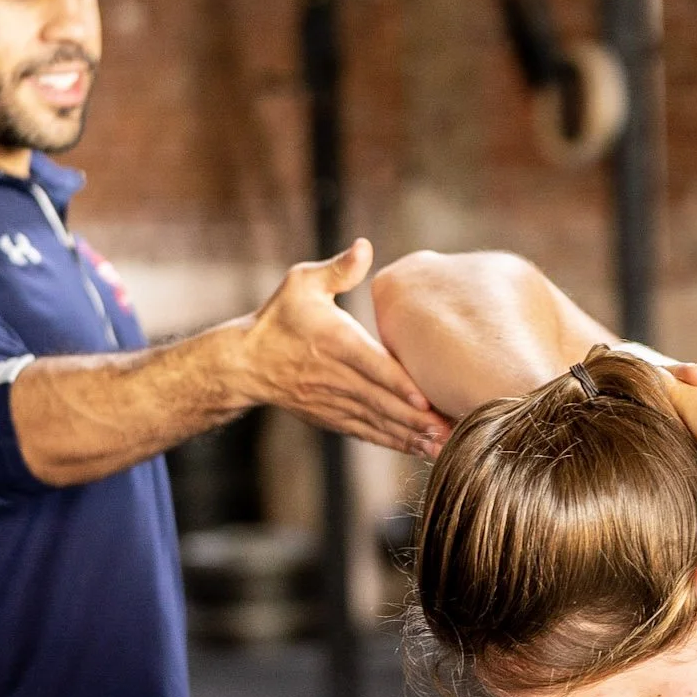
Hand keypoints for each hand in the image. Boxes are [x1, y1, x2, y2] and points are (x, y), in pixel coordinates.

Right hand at [243, 239, 451, 456]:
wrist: (245, 362)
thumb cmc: (279, 317)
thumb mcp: (302, 283)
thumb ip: (338, 270)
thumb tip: (364, 247)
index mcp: (334, 342)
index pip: (370, 366)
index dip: (397, 384)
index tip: (425, 399)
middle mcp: (334, 376)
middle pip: (380, 402)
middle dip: (415, 419)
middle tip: (450, 430)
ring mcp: (332, 401)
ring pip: (377, 422)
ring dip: (411, 436)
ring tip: (444, 446)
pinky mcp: (331, 417)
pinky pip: (367, 432)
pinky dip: (394, 442)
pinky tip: (420, 450)